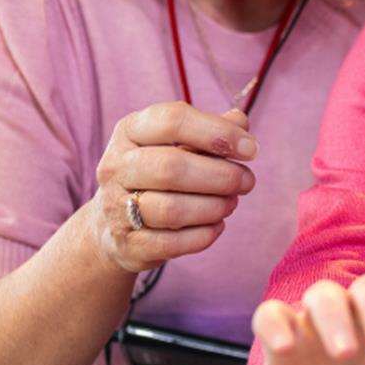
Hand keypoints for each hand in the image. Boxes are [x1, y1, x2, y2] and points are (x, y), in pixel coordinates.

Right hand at [89, 102, 255, 273]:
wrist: (112, 225)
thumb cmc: (156, 175)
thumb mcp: (176, 144)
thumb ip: (210, 131)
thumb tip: (240, 122)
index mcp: (129, 131)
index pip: (172, 120)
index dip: (217, 133)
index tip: (251, 149)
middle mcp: (116, 166)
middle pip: (171, 167)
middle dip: (221, 176)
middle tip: (247, 182)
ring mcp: (116, 207)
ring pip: (171, 209)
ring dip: (213, 207)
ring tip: (231, 203)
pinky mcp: (127, 244)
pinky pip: (171, 243)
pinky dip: (203, 235)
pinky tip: (217, 226)